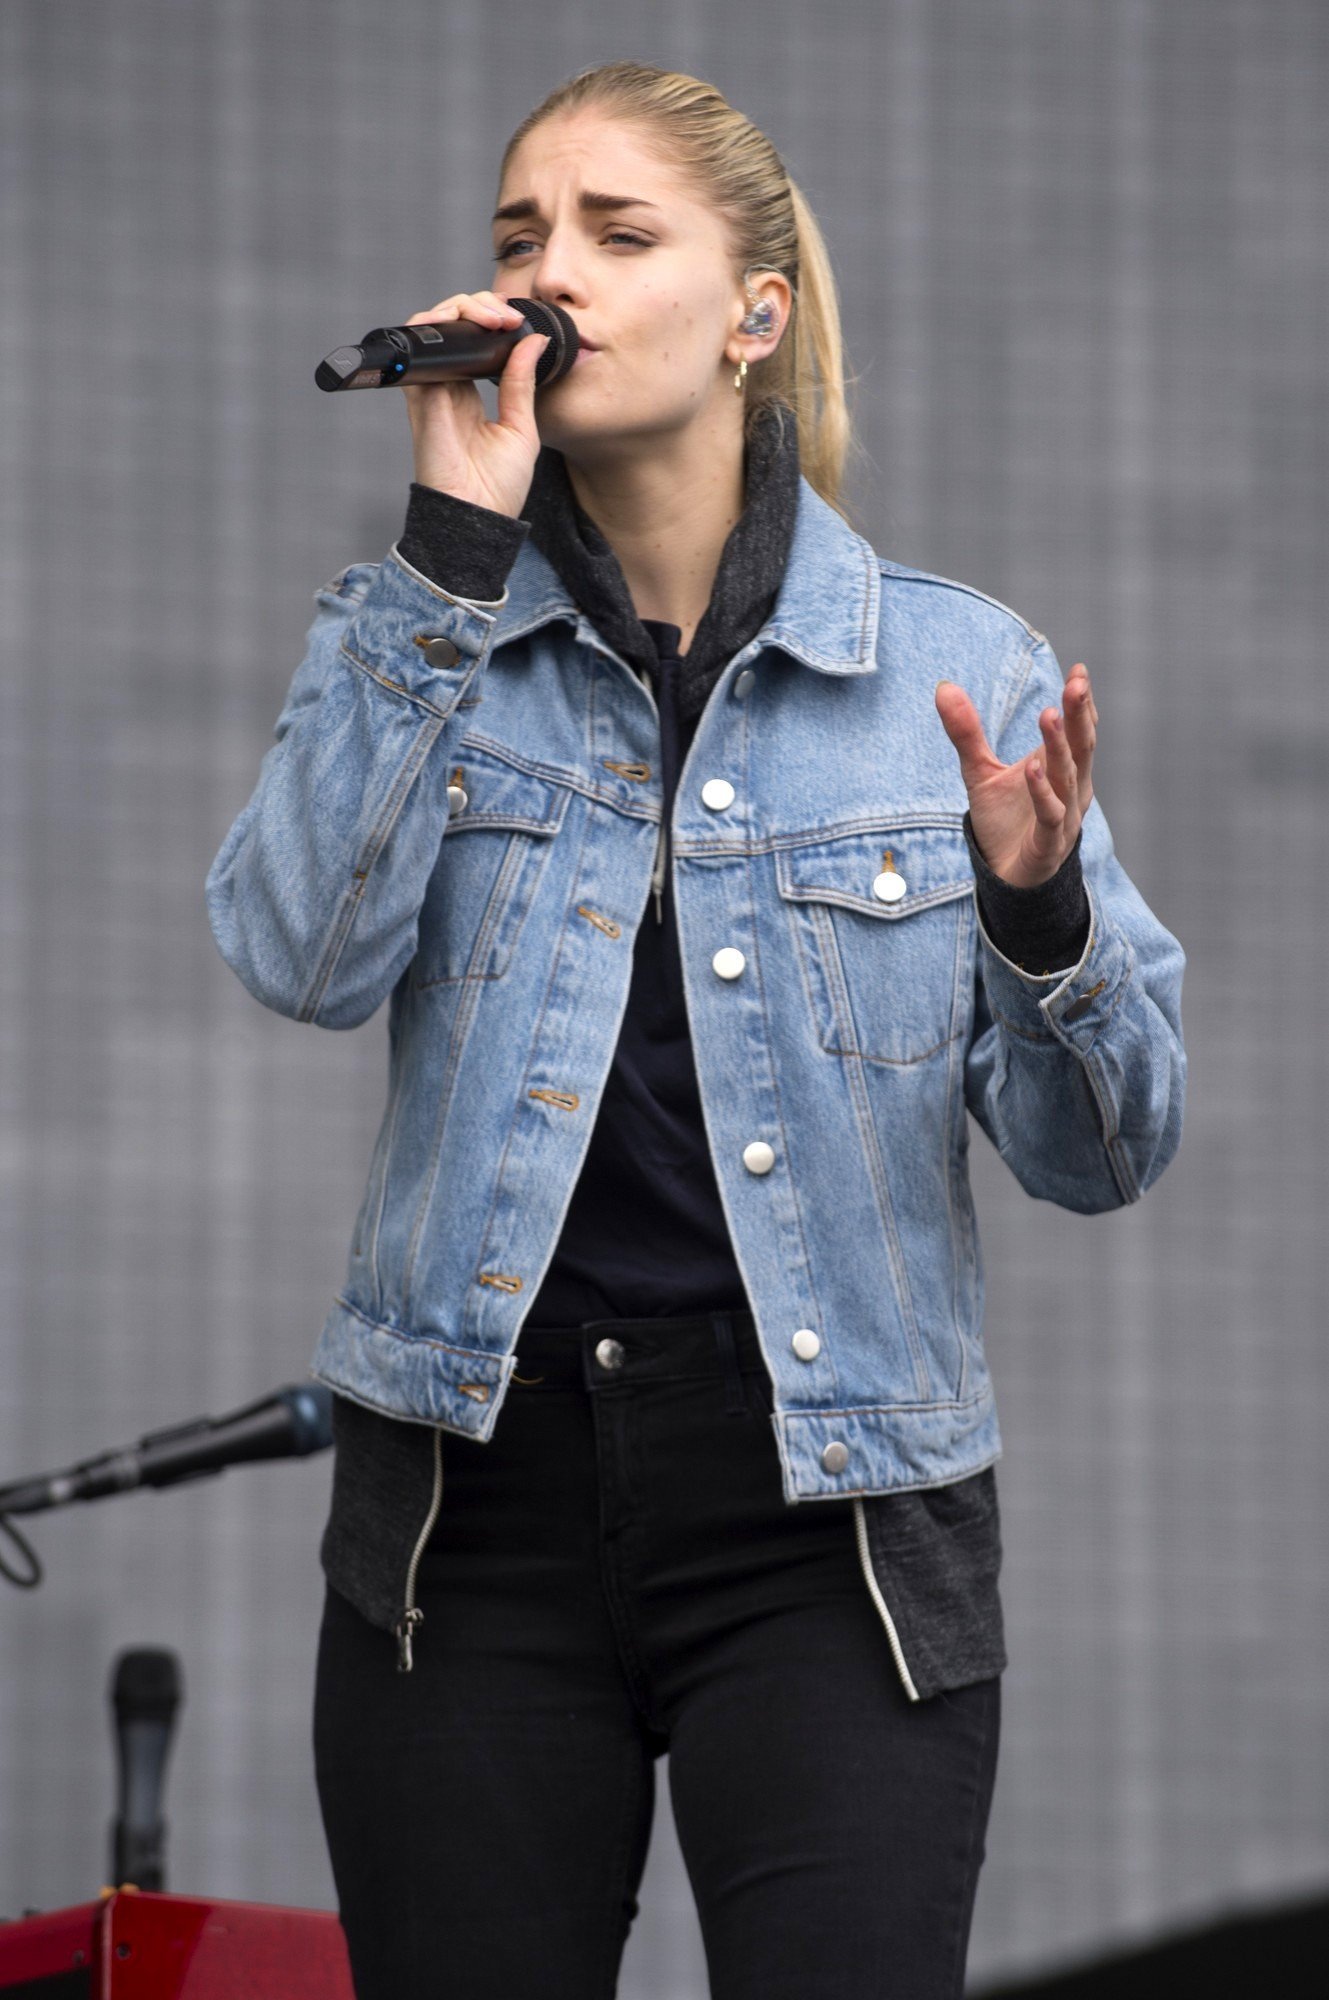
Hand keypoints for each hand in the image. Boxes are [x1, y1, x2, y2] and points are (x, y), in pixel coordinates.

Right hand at [401, 290, 548, 517]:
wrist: (478, 518)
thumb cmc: (498, 486)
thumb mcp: (521, 426)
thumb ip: (521, 382)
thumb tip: (534, 341)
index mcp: (468, 396)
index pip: (471, 341)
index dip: (489, 321)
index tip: (516, 321)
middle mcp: (446, 388)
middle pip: (451, 327)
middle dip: (478, 307)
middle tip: (506, 315)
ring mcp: (431, 390)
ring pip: (432, 328)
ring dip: (461, 310)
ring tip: (492, 317)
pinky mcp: (421, 396)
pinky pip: (418, 348)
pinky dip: (436, 326)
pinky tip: (467, 324)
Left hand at [934, 664, 1097, 886]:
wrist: (1005, 877)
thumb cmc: (1003, 821)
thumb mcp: (980, 771)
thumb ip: (966, 732)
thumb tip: (943, 687)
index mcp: (1060, 769)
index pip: (1078, 731)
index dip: (1080, 704)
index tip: (1079, 671)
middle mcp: (1070, 789)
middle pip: (1080, 747)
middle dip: (1079, 716)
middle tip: (1077, 684)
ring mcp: (1064, 817)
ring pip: (1066, 777)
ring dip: (1059, 747)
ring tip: (1049, 714)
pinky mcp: (1048, 843)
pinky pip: (1050, 814)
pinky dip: (1042, 792)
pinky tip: (1032, 768)